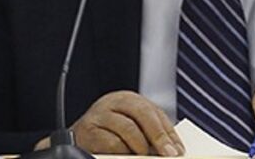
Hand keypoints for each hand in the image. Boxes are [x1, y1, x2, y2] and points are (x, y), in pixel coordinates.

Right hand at [37, 91, 182, 155]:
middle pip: (142, 113)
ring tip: (143, 156)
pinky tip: (123, 156)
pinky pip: (111, 141)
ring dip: (140, 146)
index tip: (178, 151)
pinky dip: (121, 151)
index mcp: (127, 100)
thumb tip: (170, 150)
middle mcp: (113, 103)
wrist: (76, 142)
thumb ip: (147, 135)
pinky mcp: (87, 130)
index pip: (154, 112)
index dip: (168, 133)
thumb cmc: (107, 137)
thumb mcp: (130, 130)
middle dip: (158, 136)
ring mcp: (99, 114)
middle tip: (168, 154)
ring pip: (128, 128)